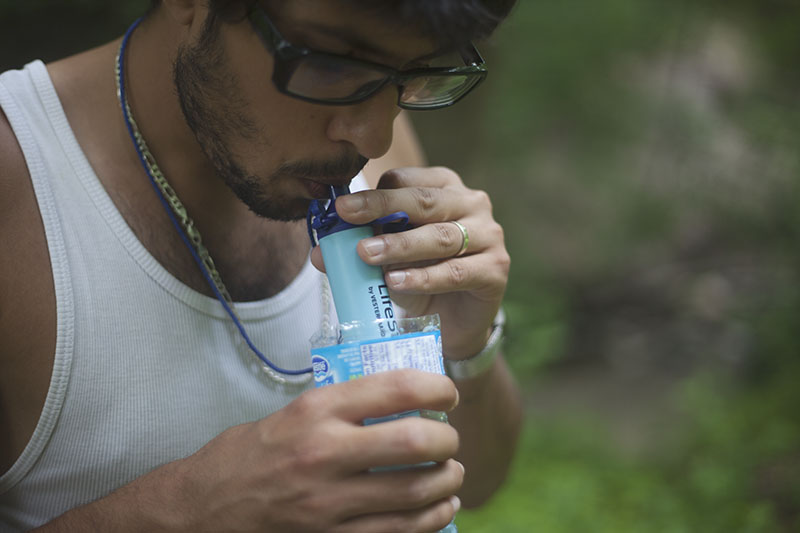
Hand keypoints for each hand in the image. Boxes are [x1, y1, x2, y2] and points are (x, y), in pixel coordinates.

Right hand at [141, 370, 461, 531]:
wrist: (202, 510)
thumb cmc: (248, 455)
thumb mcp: (292, 414)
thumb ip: (343, 407)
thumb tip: (401, 402)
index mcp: (316, 411)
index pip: (396, 389)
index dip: (436, 388)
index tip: (447, 394)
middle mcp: (325, 453)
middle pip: (415, 442)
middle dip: (447, 440)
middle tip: (450, 439)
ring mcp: (328, 502)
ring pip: (415, 492)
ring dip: (446, 482)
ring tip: (450, 473)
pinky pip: (398, 532)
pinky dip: (430, 520)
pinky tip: (438, 508)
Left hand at [312, 167, 509, 358]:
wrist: (452, 324)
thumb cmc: (419, 279)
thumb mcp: (385, 261)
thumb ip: (357, 250)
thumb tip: (319, 253)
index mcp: (444, 187)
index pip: (407, 180)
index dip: (373, 192)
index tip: (341, 207)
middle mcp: (472, 204)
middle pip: (424, 201)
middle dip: (382, 208)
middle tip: (347, 215)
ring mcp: (489, 236)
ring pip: (440, 236)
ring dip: (400, 245)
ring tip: (366, 254)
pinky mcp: (496, 270)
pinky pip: (456, 272)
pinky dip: (423, 277)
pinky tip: (395, 282)